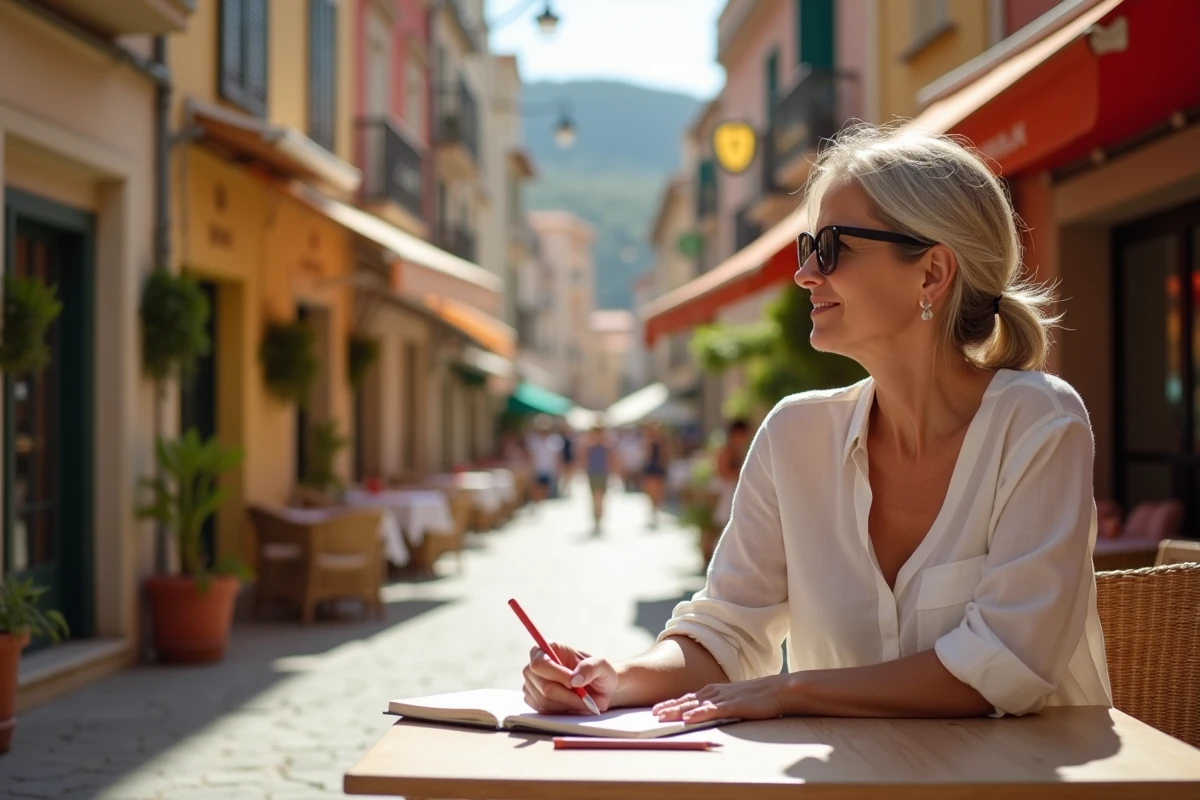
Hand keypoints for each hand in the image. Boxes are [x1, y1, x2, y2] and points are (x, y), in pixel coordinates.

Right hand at [522, 642, 618, 713]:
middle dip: (569, 697)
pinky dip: (563, 711)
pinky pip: (545, 711)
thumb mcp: (602, 666)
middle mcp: (536, 664)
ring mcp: (532, 683)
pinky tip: (574, 705)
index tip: (575, 684)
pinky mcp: (533, 699)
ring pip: (545, 702)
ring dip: (569, 705)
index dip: (557, 676)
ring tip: (587, 702)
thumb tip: (574, 680)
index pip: (540, 663)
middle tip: (589, 700)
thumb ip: (590, 668)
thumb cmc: (600, 673)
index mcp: (550, 648)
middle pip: (544, 686)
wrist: (600, 689)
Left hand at [652, 674, 793, 723]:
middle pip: (686, 700)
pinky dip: (698, 714)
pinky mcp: (733, 706)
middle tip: (652, 714)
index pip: (688, 698)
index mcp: (714, 691)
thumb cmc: (758, 697)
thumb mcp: (734, 699)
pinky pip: (712, 710)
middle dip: (668, 707)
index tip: (657, 710)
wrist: (778, 690)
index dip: (672, 704)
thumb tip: (708, 711)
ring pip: (695, 705)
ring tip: (662, 716)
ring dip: (677, 710)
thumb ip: (720, 704)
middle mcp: (715, 692)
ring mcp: (723, 698)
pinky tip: (688, 718)